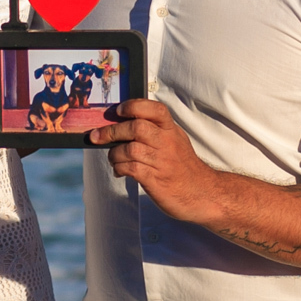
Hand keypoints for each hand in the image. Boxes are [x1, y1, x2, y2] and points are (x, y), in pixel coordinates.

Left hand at [88, 99, 219, 222]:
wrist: (203, 194)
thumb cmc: (183, 167)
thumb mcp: (175, 142)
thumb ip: (155, 131)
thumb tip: (122, 123)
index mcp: (171, 130)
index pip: (155, 109)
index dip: (134, 106)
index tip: (118, 111)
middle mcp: (167, 143)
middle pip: (136, 127)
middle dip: (111, 131)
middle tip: (97, 136)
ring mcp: (162, 162)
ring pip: (130, 149)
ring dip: (114, 154)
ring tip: (113, 159)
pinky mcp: (156, 180)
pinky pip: (132, 168)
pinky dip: (120, 168)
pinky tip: (120, 171)